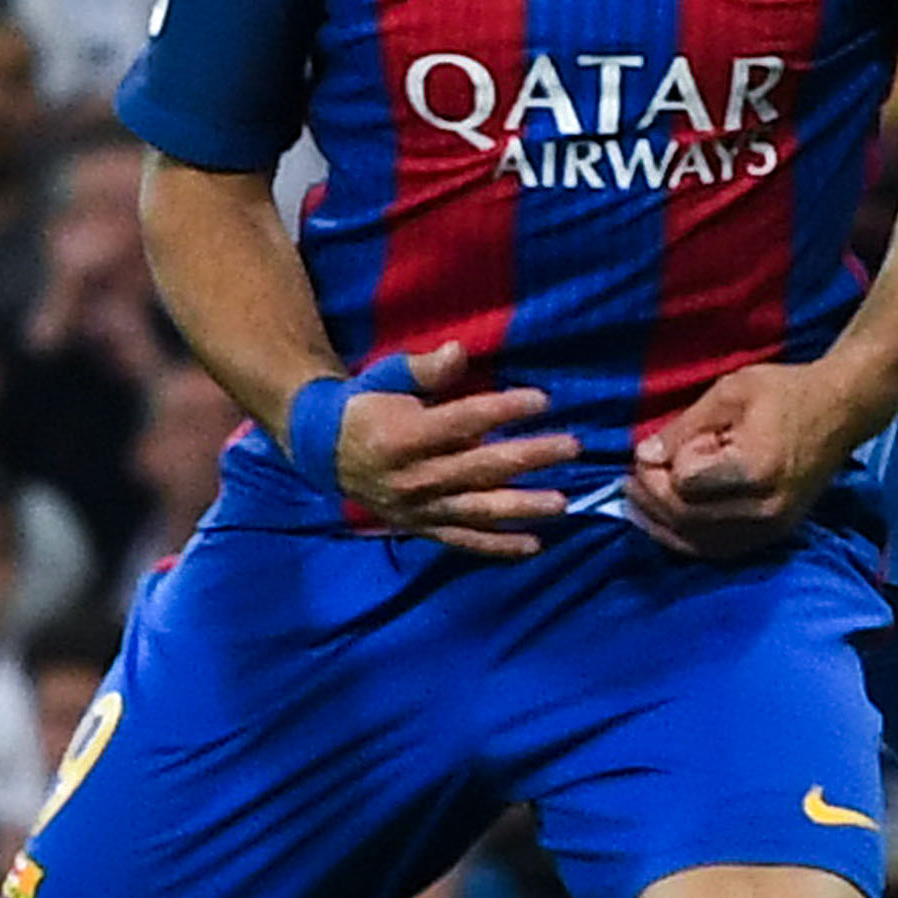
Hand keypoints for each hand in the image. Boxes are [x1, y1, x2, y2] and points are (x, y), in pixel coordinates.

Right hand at [334, 339, 581, 557]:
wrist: (323, 451)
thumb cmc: (367, 406)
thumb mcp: (386, 378)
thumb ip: (425, 369)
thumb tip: (459, 351)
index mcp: (405, 435)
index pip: (464, 421)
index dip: (504, 409)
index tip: (543, 400)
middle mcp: (415, 476)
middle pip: (482, 466)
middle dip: (531, 457)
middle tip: (573, 447)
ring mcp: (421, 507)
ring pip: (479, 509)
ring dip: (523, 507)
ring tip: (563, 502)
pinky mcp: (423, 527)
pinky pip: (465, 540)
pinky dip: (499, 546)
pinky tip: (534, 545)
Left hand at [628, 360, 863, 555]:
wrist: (840, 412)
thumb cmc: (785, 392)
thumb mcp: (730, 391)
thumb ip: (685, 427)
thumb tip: (644, 456)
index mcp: (757, 467)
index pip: (686, 482)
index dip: (663, 465)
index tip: (656, 446)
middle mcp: (765, 507)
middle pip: (687, 518)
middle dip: (651, 497)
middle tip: (632, 476)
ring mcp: (770, 528)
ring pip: (697, 543)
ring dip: (660, 524)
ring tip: (636, 501)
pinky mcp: (772, 536)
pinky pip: (716, 550)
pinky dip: (684, 539)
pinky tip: (664, 522)